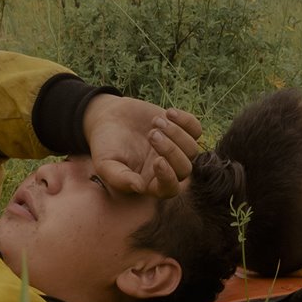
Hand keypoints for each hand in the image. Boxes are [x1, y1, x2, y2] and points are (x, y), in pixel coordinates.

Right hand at [81, 95, 202, 198]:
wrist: (108, 118)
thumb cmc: (105, 145)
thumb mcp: (105, 164)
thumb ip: (120, 178)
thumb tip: (139, 187)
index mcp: (151, 182)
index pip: (169, 189)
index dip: (169, 177)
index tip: (157, 160)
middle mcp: (167, 168)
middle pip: (185, 169)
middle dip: (171, 150)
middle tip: (151, 134)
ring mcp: (176, 149)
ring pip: (192, 149)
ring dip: (177, 134)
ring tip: (155, 122)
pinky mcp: (180, 130)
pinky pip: (196, 129)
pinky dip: (186, 121)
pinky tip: (168, 113)